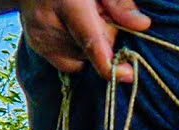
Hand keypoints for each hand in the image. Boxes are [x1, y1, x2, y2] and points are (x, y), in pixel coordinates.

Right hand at [18, 0, 150, 80]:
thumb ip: (120, 4)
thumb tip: (142, 25)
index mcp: (68, 3)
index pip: (90, 40)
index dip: (109, 63)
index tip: (127, 75)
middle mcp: (48, 21)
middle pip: (91, 51)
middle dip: (104, 39)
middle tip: (98, 15)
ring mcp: (39, 36)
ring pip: (82, 59)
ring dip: (89, 46)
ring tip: (81, 21)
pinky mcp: (36, 45)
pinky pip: (68, 62)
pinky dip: (77, 52)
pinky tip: (73, 32)